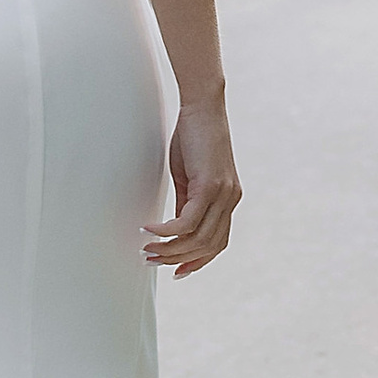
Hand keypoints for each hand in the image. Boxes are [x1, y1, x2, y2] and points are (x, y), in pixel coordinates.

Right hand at [147, 95, 238, 277]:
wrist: (203, 106)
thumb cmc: (194, 136)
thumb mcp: (189, 175)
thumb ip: (187, 201)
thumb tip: (175, 227)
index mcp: (228, 199)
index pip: (218, 243)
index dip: (198, 262)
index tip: (176, 272)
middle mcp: (230, 200)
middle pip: (207, 246)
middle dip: (176, 259)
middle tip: (150, 259)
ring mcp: (224, 195)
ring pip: (197, 239)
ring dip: (169, 248)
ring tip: (147, 248)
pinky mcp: (210, 186)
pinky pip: (187, 222)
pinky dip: (166, 230)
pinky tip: (150, 229)